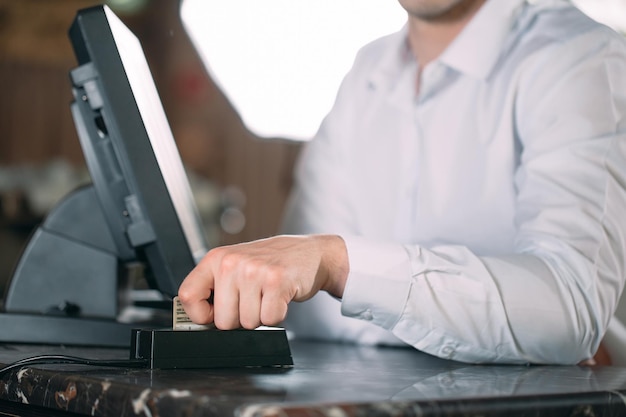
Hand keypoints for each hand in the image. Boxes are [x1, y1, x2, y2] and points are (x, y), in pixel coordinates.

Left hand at [177, 234, 348, 329]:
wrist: (308, 252)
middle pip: (222, 321)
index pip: (187, 296)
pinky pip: (269, 320)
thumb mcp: (235, 266)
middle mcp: (232, 262)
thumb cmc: (269, 264)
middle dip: (239, 319)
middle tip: (253, 299)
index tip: (213, 315)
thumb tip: (198, 323)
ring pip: (247, 323)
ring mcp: (254, 271)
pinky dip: (277, 315)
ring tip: (267, 295)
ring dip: (260, 316)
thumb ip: (215, 289)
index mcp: (216, 259)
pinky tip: (279, 297)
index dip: (200, 315)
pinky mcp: (277, 281)